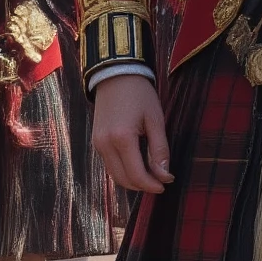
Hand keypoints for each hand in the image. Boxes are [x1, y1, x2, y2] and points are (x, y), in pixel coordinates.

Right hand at [91, 73, 173, 194]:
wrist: (116, 74)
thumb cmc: (139, 94)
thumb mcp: (155, 120)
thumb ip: (160, 150)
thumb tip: (165, 175)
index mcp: (122, 138)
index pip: (137, 175)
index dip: (152, 185)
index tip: (165, 185)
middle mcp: (105, 144)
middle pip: (123, 179)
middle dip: (142, 186)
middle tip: (160, 182)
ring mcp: (97, 143)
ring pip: (114, 174)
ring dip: (132, 180)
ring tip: (150, 176)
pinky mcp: (96, 141)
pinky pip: (109, 164)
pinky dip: (123, 170)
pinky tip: (137, 165)